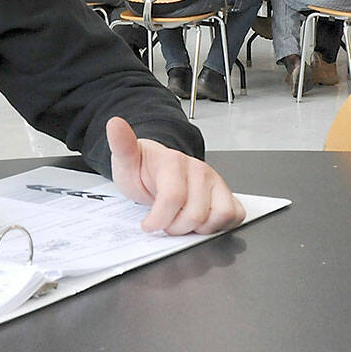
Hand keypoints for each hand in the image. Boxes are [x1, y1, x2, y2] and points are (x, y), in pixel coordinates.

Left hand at [106, 117, 244, 234]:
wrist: (155, 169)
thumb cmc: (142, 169)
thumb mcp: (125, 161)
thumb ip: (121, 144)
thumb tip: (115, 124)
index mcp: (174, 161)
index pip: (172, 198)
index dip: (159, 219)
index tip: (148, 224)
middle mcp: (199, 169)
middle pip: (196, 214)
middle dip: (176, 227)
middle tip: (165, 223)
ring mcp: (215, 182)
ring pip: (219, 216)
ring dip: (198, 228)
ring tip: (181, 221)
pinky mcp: (226, 194)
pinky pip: (235, 215)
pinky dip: (219, 225)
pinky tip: (199, 221)